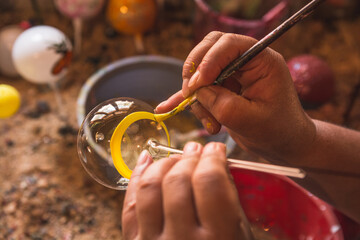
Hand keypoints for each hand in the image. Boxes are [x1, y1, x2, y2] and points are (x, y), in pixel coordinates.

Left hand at [122, 142, 247, 239]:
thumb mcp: (240, 239)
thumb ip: (230, 204)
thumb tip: (217, 164)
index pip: (210, 182)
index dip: (213, 158)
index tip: (216, 149)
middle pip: (178, 181)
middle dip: (189, 157)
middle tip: (197, 149)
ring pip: (150, 188)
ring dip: (163, 164)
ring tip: (176, 158)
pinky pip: (130, 206)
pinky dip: (136, 179)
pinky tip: (147, 161)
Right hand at [156, 32, 315, 162]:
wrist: (283, 144)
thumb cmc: (277, 130)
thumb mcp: (251, 119)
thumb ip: (222, 103)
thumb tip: (197, 91)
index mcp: (261, 60)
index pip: (229, 44)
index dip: (209, 60)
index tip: (197, 84)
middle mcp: (245, 62)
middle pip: (209, 50)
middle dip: (196, 73)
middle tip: (191, 94)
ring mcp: (232, 75)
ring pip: (200, 73)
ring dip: (197, 99)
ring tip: (211, 124)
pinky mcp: (221, 89)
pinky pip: (199, 90)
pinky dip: (184, 99)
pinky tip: (166, 107)